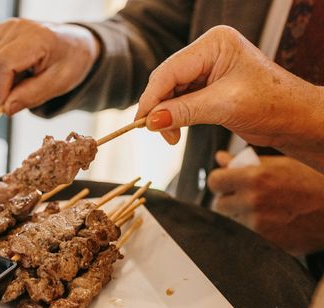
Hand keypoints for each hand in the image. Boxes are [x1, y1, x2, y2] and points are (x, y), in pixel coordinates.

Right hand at [0, 18, 99, 114]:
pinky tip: (16, 74)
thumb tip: (6, 108)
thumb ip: (31, 96)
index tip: (6, 108)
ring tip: (20, 84)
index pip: (3, 63)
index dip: (0, 90)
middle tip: (16, 100)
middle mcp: (16, 28)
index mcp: (36, 37)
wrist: (74, 44)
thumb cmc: (70, 62)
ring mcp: (5, 28)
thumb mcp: (58, 84)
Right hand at [135, 26, 323, 169]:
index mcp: (214, 44)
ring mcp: (207, 68)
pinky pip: (180, 100)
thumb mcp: (223, 107)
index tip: (141, 122)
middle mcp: (208, 52)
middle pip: (167, 80)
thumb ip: (184, 111)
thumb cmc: (271, 104)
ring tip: (171, 136)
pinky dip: (175, 117)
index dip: (152, 97)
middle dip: (159, 108)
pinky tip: (176, 130)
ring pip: (170, 92)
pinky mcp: (207, 86)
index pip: (170, 70)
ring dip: (166, 116)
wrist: (294, 118)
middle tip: (157, 132)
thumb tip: (150, 120)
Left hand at [208, 152, 323, 255]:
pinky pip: (247, 235)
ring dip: (243, 216)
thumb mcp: (281, 164)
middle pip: (220, 204)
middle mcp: (253, 201)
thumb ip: (246, 163)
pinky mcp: (265, 242)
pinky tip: (275, 221)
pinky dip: (256, 230)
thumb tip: (221, 159)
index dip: (221, 182)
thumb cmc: (313, 182)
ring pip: (233, 221)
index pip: (214, 181)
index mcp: (254, 177)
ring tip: (268, 209)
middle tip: (253, 197)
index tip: (227, 183)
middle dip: (232, 200)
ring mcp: (258, 225)